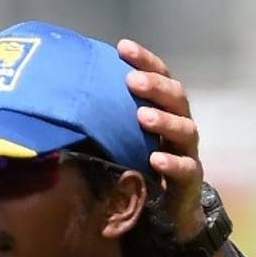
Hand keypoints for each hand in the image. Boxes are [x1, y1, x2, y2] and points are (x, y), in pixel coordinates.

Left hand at [117, 38, 205, 241]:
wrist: (170, 209)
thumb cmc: (140, 163)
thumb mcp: (122, 136)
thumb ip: (107, 116)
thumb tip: (65, 93)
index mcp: (165, 109)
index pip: (160, 77)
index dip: (145, 60)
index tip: (123, 47)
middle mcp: (180, 125)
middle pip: (176, 97)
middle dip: (155, 86)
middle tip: (132, 80)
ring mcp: (188, 152)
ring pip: (185, 129)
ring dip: (164, 120)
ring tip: (142, 116)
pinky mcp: (191, 180)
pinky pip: (187, 169)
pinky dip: (173, 163)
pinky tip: (155, 159)